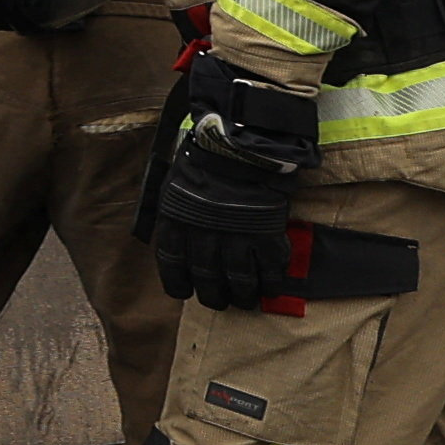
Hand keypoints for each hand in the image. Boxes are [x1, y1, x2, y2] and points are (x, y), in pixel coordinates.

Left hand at [142, 57, 317, 309]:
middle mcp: (203, 239)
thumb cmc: (202, 157)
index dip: (178, 283)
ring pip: (240, 280)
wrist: (236, 144)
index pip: (172, 265)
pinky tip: (272, 286)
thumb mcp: (173, 184)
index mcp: (176, 225)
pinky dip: (272, 280)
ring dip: (244, 294)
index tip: (185, 292)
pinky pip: (270, 267)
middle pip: (207, 278)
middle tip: (220, 300)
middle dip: (214, 295)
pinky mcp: (266, 234)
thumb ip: (176, 211)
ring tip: (246, 300)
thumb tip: (177, 229)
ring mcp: (236, 238)